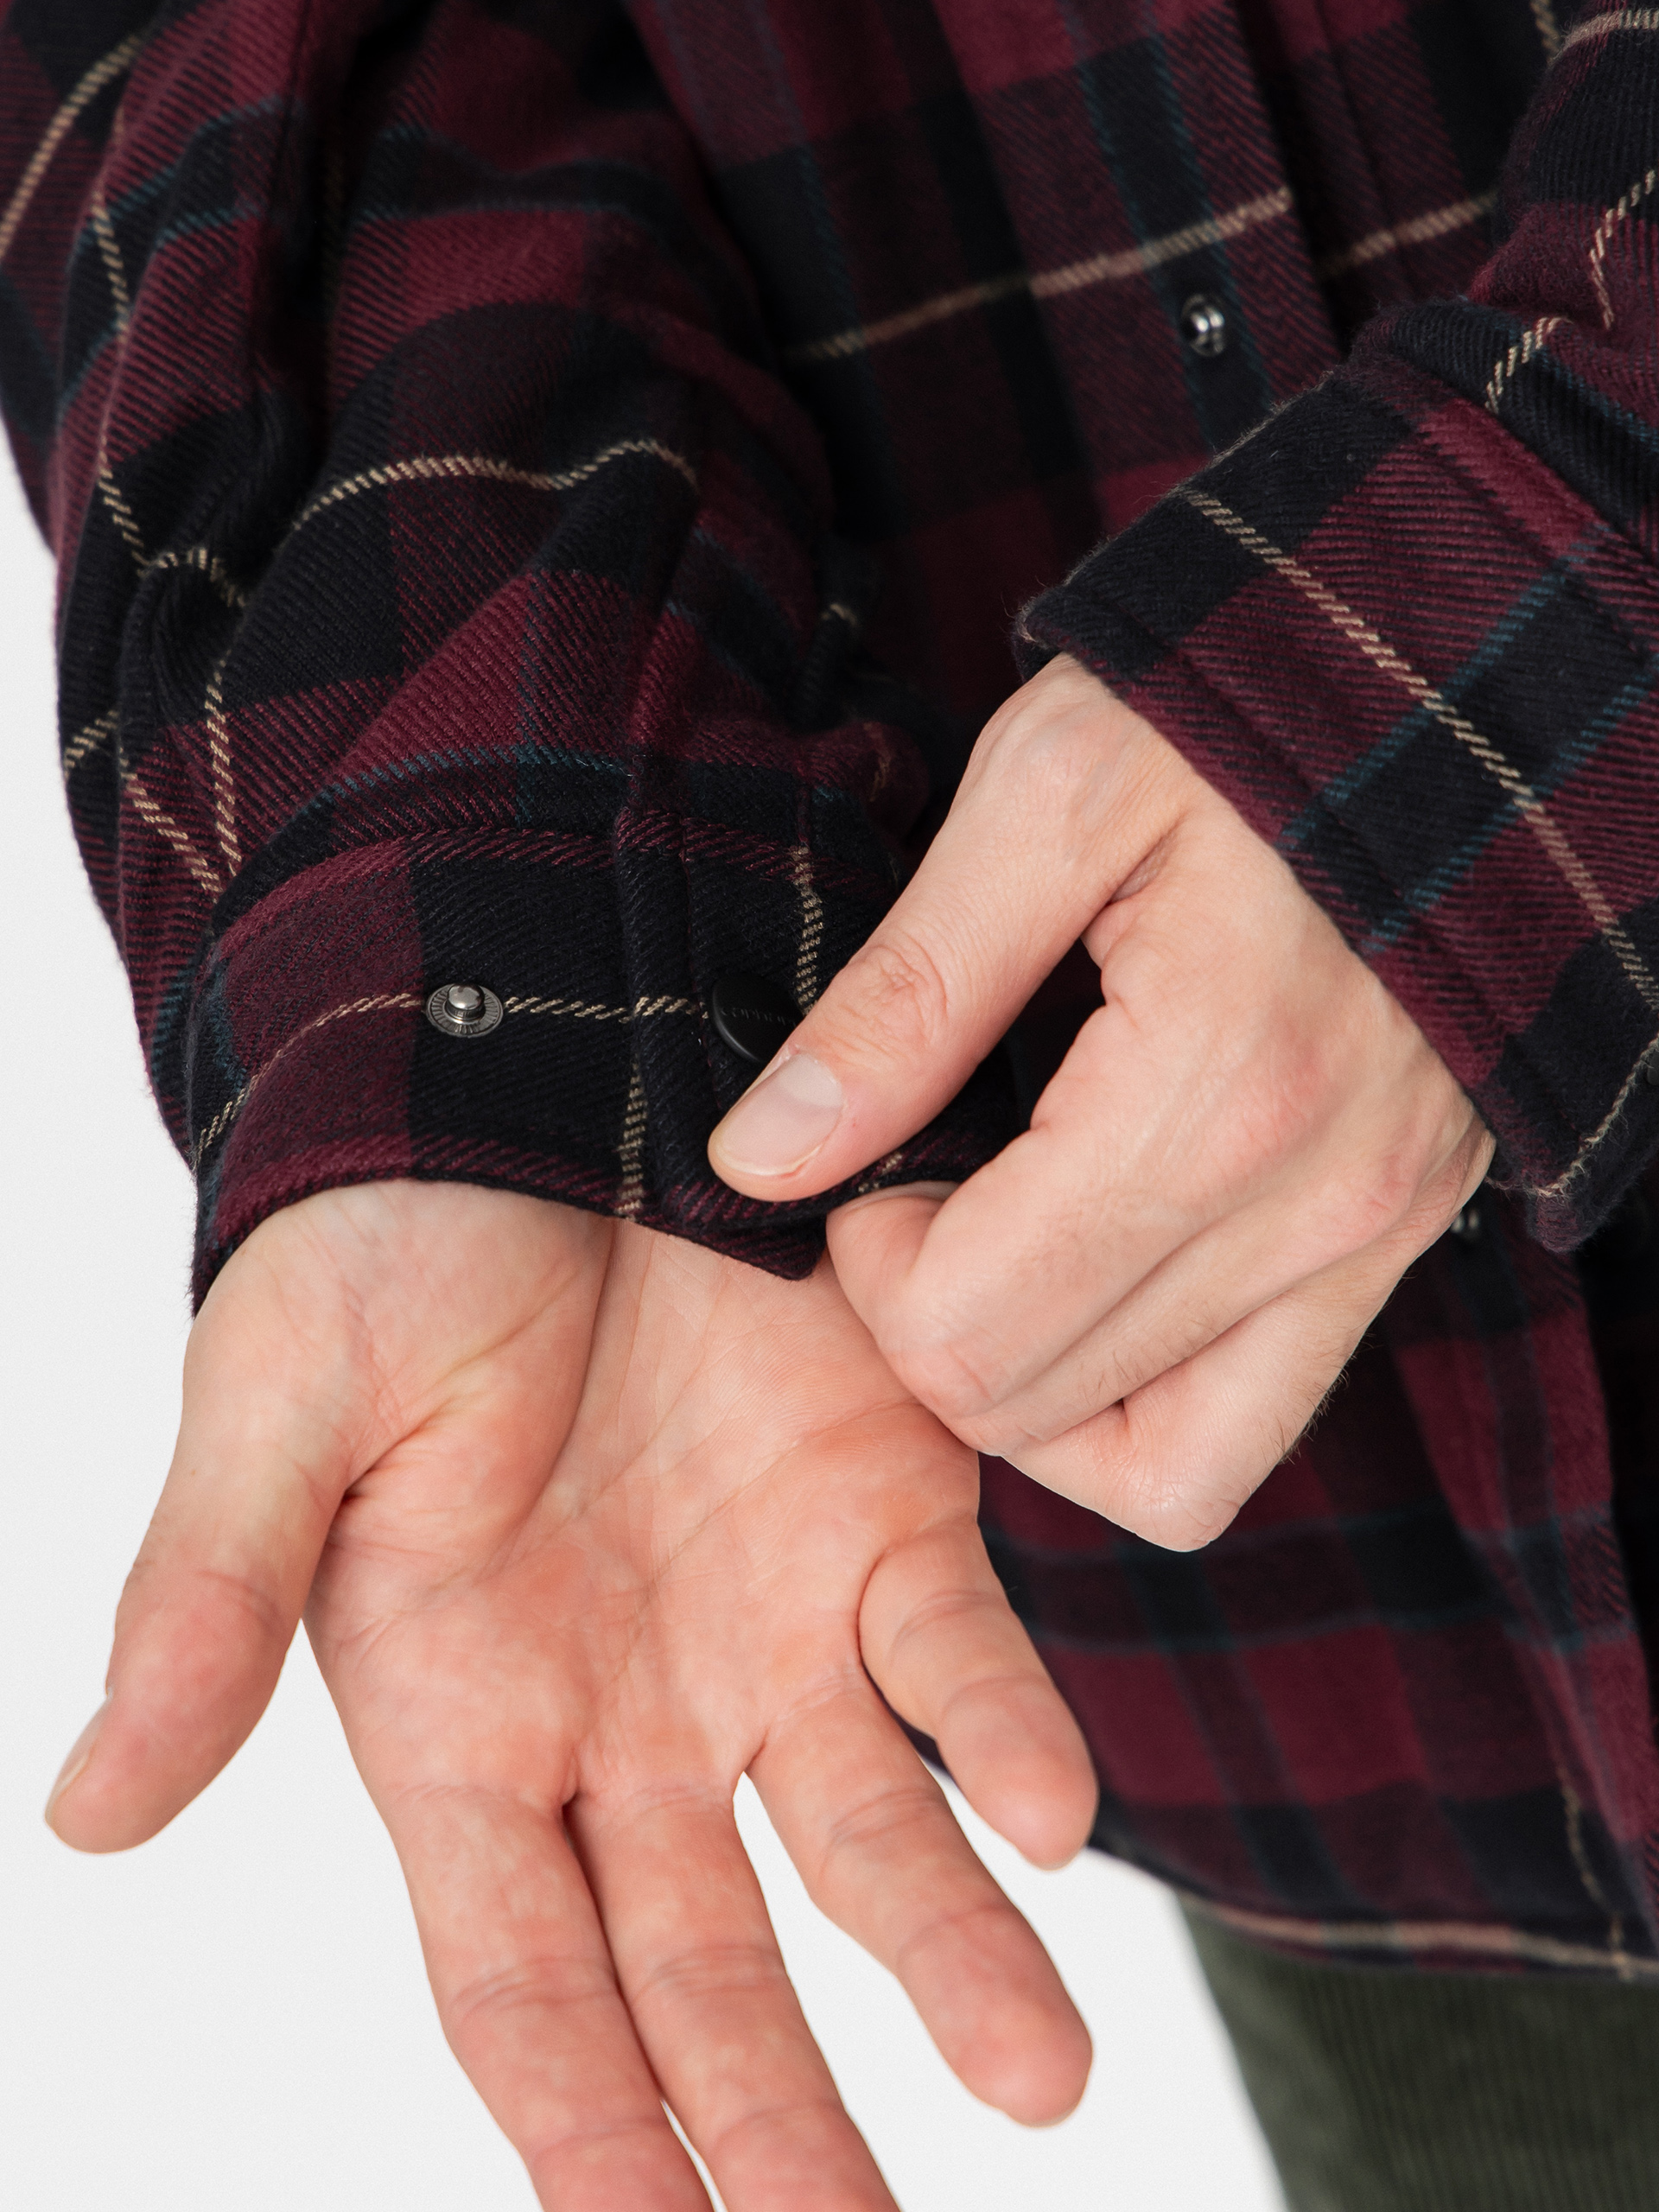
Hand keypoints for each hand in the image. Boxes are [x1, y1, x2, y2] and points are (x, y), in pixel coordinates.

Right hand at [43, 1181, 1094, 2209]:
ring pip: (863, 1839)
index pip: (522, 1983)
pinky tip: (1054, 1813)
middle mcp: (623, 1713)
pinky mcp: (882, 1510)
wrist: (543, 1071)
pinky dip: (1009, 1732)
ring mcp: (765, 1624)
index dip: (587, 2133)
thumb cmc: (381, 1245)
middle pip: (705, 1966)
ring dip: (949, 1956)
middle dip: (779, 2119)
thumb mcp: (279, 1409)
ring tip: (1043, 2079)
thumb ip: (209, 1603)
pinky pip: (957, 1650)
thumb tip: (86, 1811)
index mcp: (459, 1720)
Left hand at [708, 655, 1492, 1548]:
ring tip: (1001, 1238)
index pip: (968, 1332)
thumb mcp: (1045, 799)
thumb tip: (763, 1159)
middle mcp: (1314, 1205)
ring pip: (1151, 1468)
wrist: (1444, 688)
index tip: (878, 1151)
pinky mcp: (1394, 1247)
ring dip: (1026, 1382)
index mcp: (1214, 1094)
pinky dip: (1135, 1411)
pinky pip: (1245, 1436)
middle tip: (928, 1183)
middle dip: (929, 1319)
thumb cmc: (1228, 720)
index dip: (871, 1266)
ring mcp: (1373, 1243)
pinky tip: (1084, 1291)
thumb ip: (904, 996)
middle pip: (1034, 1409)